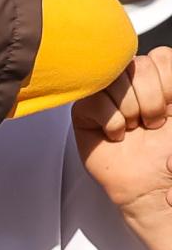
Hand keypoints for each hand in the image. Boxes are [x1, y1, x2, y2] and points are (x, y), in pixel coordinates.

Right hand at [72, 48, 171, 220]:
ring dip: (130, 111)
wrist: (150, 191)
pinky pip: (93, 100)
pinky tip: (117, 134)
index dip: (167, 81)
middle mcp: (135, 85)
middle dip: (151, 100)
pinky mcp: (86, 111)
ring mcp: (108, 96)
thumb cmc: (169, 162)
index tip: (171, 107)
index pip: (162, 57)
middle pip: (137, 64)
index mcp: (163, 82)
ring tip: (134, 128)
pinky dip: (110, 122)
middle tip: (152, 123)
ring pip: (113, 78)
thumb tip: (164, 61)